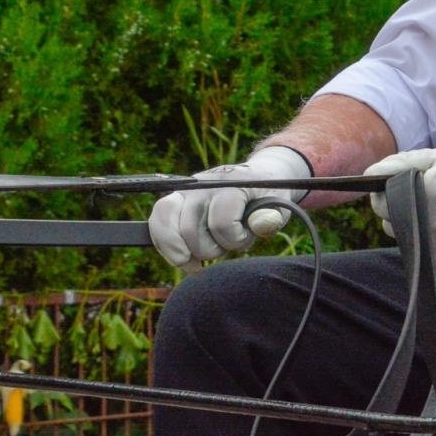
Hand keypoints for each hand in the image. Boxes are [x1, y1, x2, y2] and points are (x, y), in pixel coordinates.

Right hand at [147, 147, 309, 272]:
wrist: (260, 177)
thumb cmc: (268, 196)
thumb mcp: (279, 205)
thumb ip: (270, 217)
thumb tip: (261, 225)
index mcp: (230, 184)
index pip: (221, 223)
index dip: (235, 240)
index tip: (246, 237)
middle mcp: (201, 185)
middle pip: (189, 231)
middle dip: (209, 250)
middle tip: (226, 247)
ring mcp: (183, 192)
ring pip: (167, 230)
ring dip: (187, 251)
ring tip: (207, 251)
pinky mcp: (173, 201)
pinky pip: (156, 226)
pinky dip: (168, 248)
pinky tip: (184, 258)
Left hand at [364, 143, 435, 266]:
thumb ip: (403, 163)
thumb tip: (371, 174)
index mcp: (424, 193)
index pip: (379, 202)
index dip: (382, 192)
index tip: (395, 185)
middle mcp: (429, 222)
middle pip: (388, 223)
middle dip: (395, 208)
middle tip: (419, 196)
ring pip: (404, 239)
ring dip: (409, 224)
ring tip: (434, 210)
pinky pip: (423, 251)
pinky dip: (428, 238)